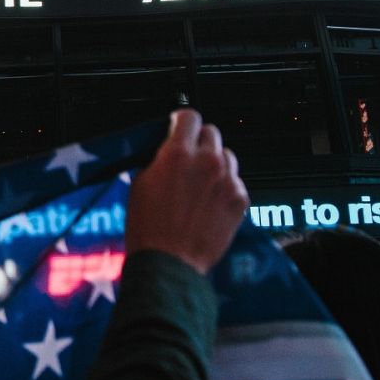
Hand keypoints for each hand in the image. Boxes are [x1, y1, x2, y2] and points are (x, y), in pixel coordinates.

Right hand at [126, 110, 249, 274]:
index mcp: (178, 154)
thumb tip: (165, 152)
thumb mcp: (140, 184)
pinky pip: (236, 182)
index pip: (189, 116)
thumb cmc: (149, 229)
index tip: (180, 128)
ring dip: (215, 164)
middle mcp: (207, 162)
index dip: (182, 122)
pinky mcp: (240, 200)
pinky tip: (210, 203)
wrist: (169, 263)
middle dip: (199, 142)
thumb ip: (158, 160)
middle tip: (189, 159)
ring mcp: (227, 181)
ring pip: (227, 156)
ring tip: (201, 184)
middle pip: (211, 133)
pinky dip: (225, 188)